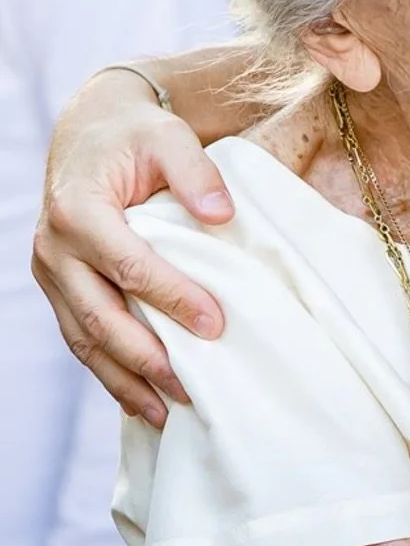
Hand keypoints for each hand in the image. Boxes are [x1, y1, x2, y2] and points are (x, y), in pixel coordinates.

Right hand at [32, 67, 232, 426]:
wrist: (90, 132)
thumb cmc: (136, 135)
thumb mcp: (168, 136)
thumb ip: (196, 172)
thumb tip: (222, 216)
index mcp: (79, 212)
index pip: (129, 267)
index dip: (173, 299)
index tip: (216, 324)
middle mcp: (55, 249)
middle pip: (101, 317)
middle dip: (148, 358)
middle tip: (194, 388)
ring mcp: (51, 274)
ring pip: (85, 340)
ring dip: (126, 380)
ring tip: (167, 413)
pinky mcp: (58, 289)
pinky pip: (81, 338)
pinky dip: (109, 372)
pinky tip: (141, 400)